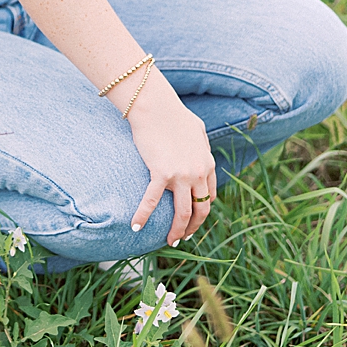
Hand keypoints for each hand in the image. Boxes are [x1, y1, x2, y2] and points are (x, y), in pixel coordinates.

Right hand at [124, 76, 216, 244]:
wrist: (155, 106)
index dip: (202, 210)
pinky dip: (143, 216)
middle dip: (193, 226)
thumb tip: (199, 149)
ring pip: (182, 212)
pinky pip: (152, 201)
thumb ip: (200, 144)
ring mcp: (181, 175)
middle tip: (182, 237)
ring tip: (169, 241)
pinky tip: (136, 226)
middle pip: (200, 209)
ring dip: (177, 231)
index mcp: (207, 163)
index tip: (192, 218)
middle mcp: (198, 172)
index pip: (210, 195)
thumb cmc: (172, 114)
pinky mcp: (161, 173)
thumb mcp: (196, 129)